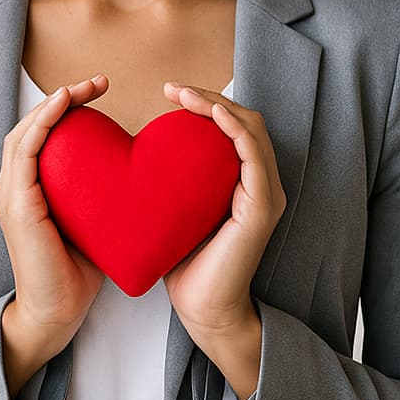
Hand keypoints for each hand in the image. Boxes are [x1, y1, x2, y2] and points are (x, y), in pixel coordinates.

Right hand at [0, 74, 109, 392]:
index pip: (41, 136)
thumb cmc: (77, 274)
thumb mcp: (91, 223)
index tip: (100, 92)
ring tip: (85, 87)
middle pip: (31, 126)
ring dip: (54, 104)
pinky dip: (44, 123)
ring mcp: (10, 195)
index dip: (65, 109)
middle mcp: (12, 187)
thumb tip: (138, 173)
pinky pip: (26, 152)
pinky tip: (64, 106)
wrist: (56, 314)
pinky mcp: (18, 205)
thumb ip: (100, 196)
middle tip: (99, 82)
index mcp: (27, 190)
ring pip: (25, 132)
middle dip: (63, 98)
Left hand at [160, 83, 285, 352]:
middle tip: (173, 89)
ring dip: (218, 105)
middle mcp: (259, 183)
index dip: (204, 103)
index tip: (169, 92)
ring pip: (251, 129)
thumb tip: (134, 152)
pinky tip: (210, 116)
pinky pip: (253, 156)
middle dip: (209, 96)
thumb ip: (168, 181)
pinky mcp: (261, 208)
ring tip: (185, 96)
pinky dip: (233, 130)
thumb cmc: (183, 263)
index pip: (231, 125)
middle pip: (244, 119)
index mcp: (240, 181)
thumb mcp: (172, 209)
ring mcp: (265, 194)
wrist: (202, 310)